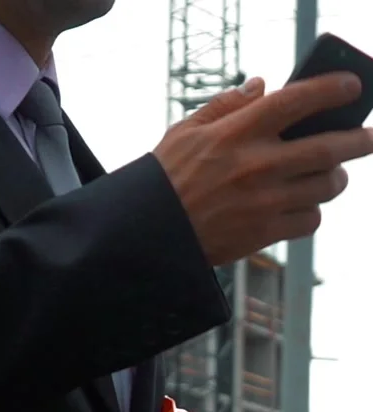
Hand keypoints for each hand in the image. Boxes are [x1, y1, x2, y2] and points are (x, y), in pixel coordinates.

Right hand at [153, 72, 372, 265]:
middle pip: (328, 147)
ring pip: (324, 186)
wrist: (153, 233)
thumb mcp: (186, 132)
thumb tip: (261, 85)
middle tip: (369, 138)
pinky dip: (313, 212)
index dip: (332, 90)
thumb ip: (226, 106)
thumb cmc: (166, 179)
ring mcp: (264, 201)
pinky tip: (305, 206)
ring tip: (334, 175)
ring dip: (336, 179)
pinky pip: (309, 220)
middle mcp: (258, 164)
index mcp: (238, 132)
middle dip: (359, 141)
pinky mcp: (265, 232)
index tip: (352, 86)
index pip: (298, 100)